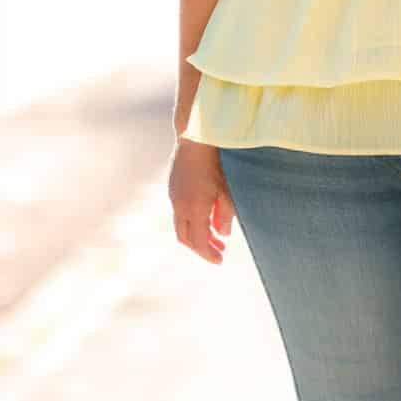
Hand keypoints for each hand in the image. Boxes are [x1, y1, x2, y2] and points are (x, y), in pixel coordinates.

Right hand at [168, 139, 234, 264]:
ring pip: (181, 226)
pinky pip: (179, 213)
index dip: (208, 253)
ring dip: (197, 235)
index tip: (220, 261)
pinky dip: (192, 222)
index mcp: (193, 209)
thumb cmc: (216, 164)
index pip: (198, 241)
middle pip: (185, 238)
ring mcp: (173, 197)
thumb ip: (226, 214)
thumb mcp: (227, 190)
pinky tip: (206, 218)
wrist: (194, 140)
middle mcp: (179, 206)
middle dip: (202, 248)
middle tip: (220, 252)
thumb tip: (223, 235)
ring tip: (216, 237)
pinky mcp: (172, 189)